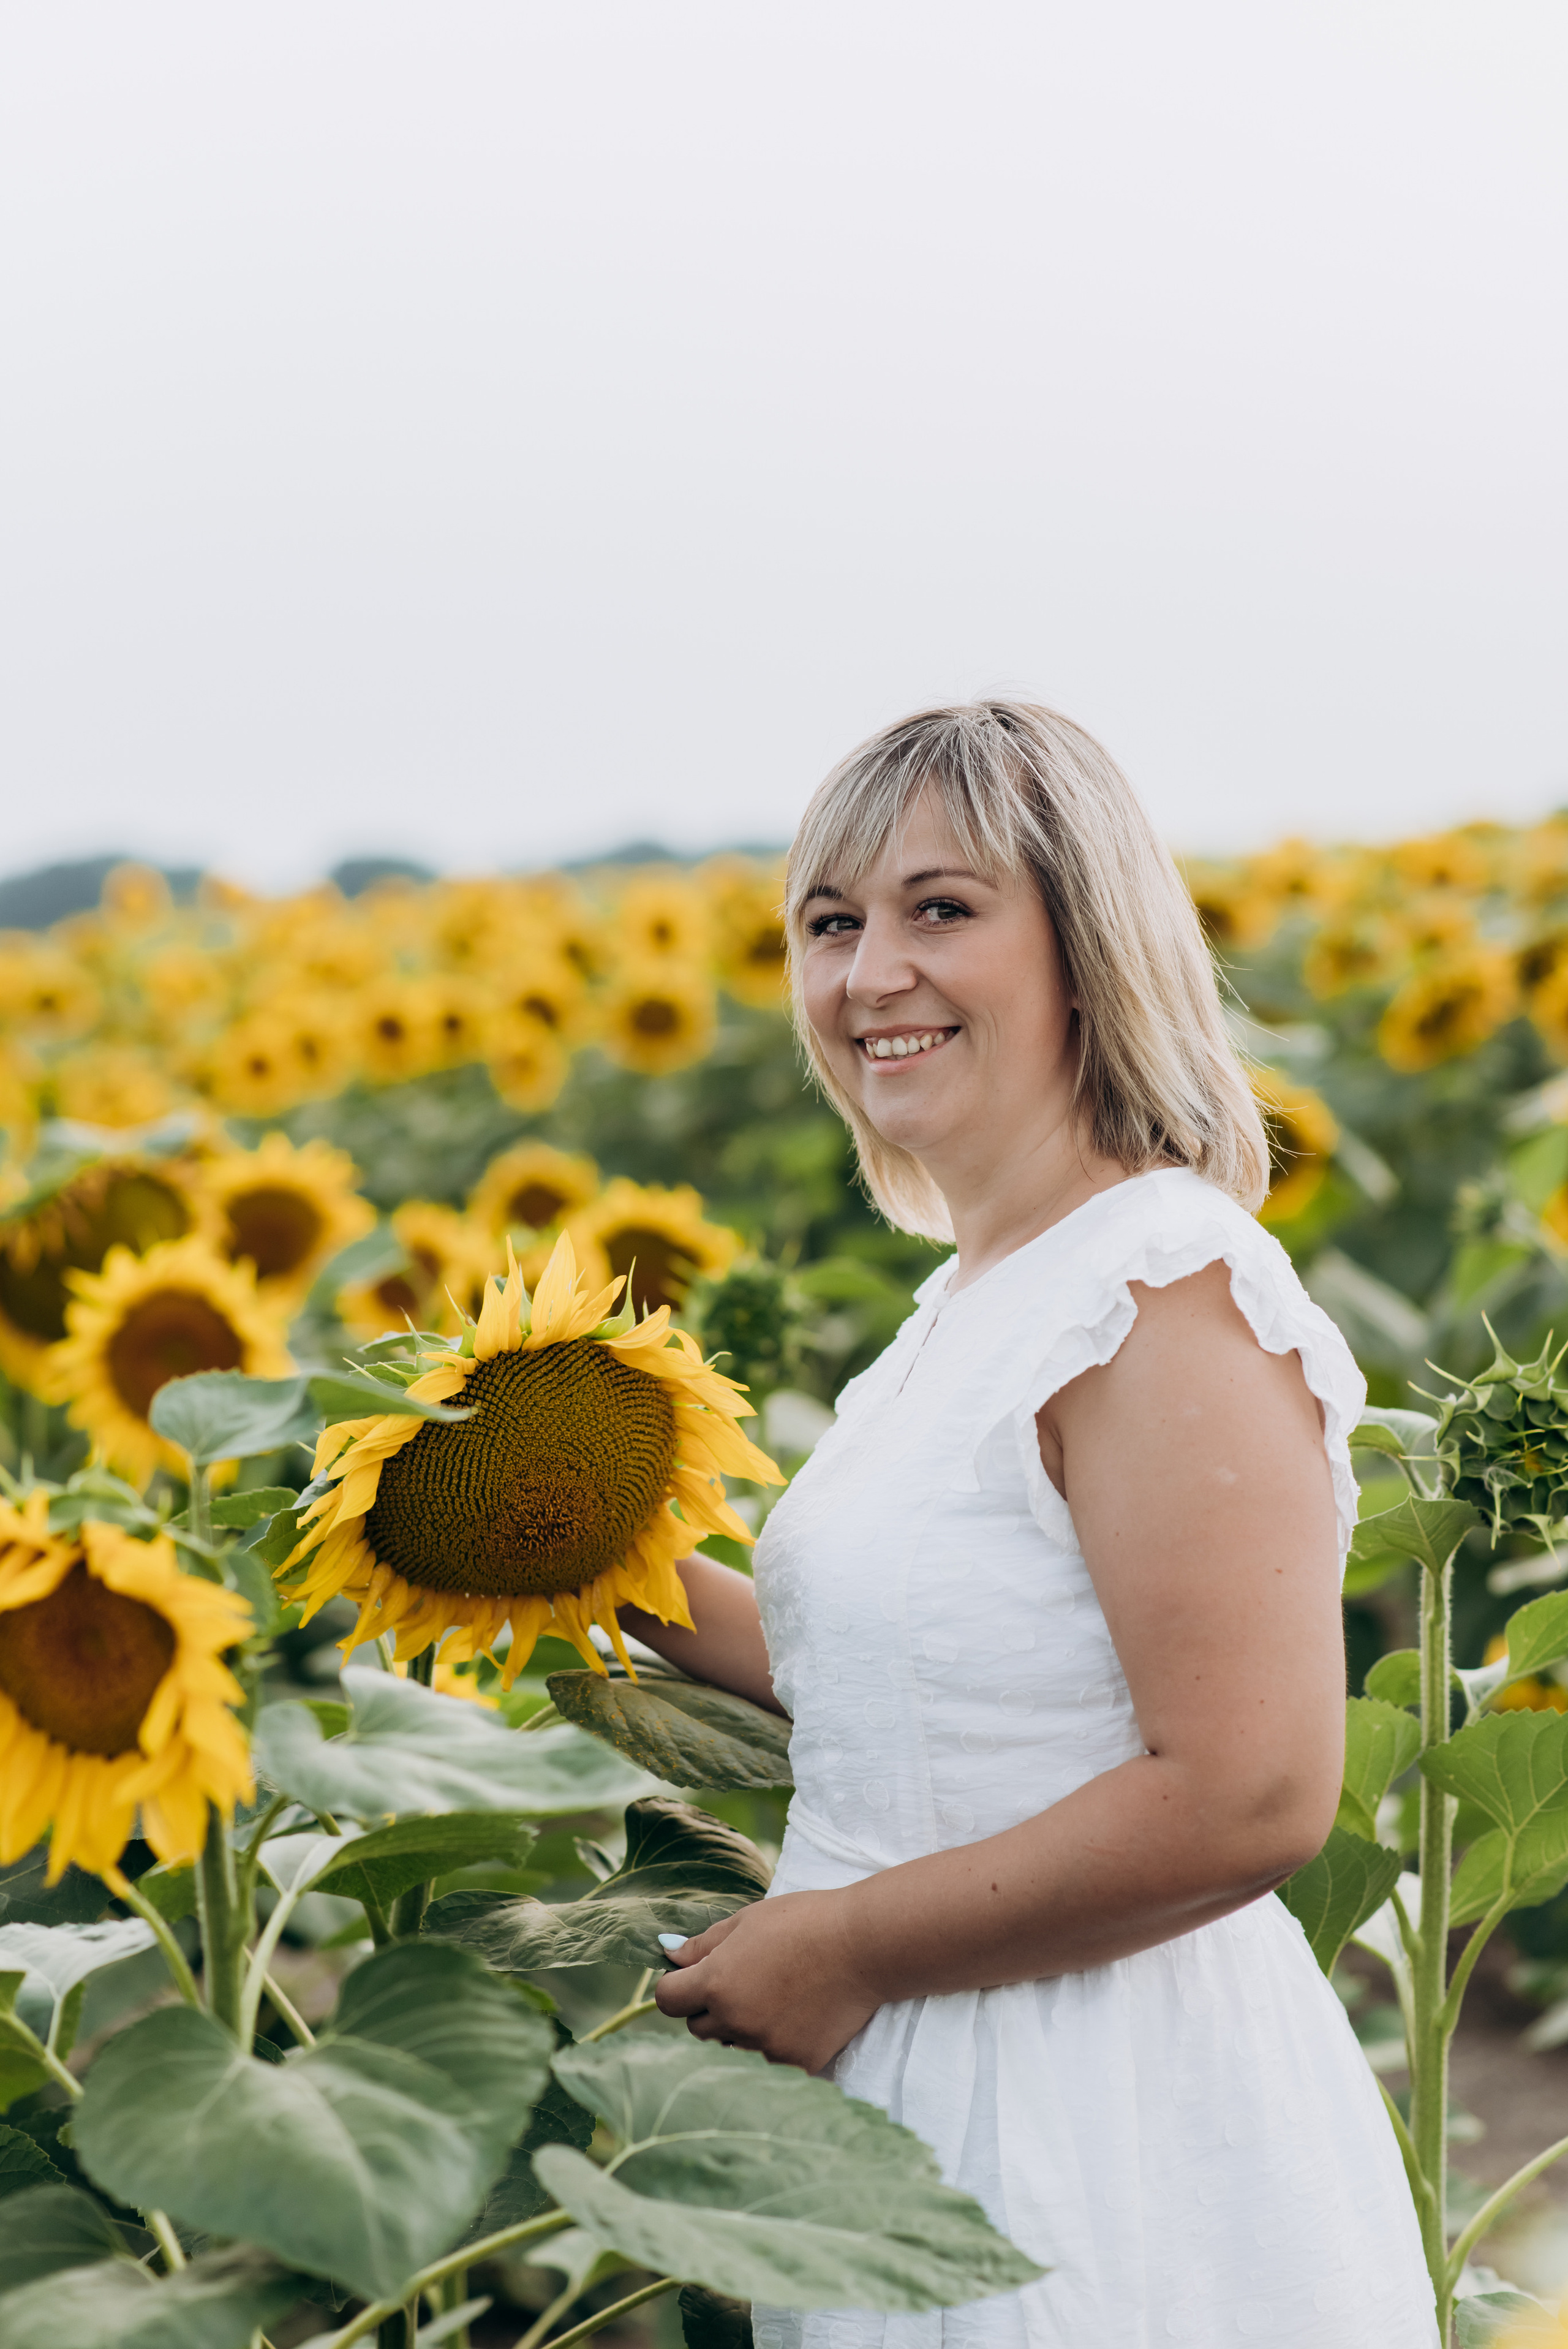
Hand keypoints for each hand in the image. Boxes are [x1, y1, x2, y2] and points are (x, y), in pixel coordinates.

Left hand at [653, 1890, 880, 2073]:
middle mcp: (735, 2021)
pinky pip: (771, 2057)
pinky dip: (778, 2038)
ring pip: (735, 2043)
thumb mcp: (748, 1920)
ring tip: (779, 1992)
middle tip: (744, 1979)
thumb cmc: (804, 1921)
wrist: (865, 1946)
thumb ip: (704, 1944)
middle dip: (711, 2006)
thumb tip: (668, 1956)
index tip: (692, 1976)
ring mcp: (766, 2047)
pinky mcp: (796, 2063)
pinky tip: (802, 2011)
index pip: (668, 2000)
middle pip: (699, 2027)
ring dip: (744, 2024)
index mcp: (716, 1983)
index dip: (677, 1986)